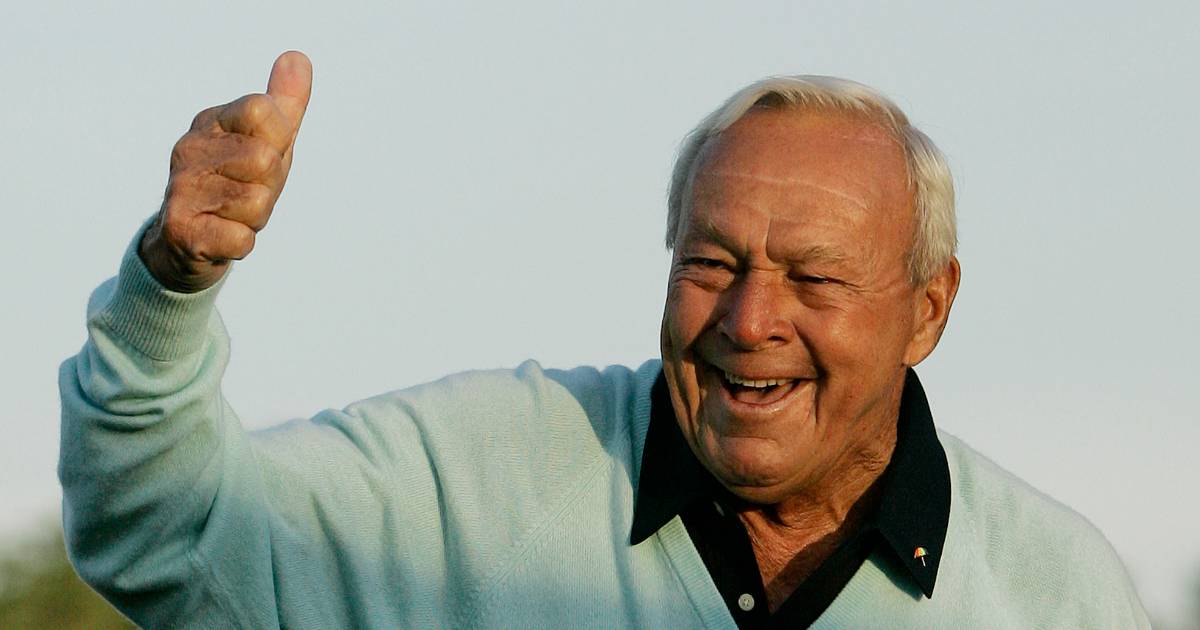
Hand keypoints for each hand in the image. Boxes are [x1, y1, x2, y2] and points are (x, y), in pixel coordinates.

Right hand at [139, 51, 311, 292]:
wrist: (188, 242)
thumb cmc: (236, 183)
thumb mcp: (266, 141)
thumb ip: (284, 103)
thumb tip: (298, 58)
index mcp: (211, 122)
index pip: (261, 110)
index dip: (278, 140)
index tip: (263, 154)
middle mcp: (189, 150)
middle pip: (265, 159)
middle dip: (269, 184)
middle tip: (248, 191)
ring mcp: (181, 190)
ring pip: (257, 201)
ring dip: (256, 217)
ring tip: (233, 214)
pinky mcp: (183, 230)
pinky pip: (242, 238)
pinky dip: (242, 242)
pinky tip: (222, 235)